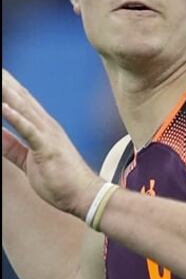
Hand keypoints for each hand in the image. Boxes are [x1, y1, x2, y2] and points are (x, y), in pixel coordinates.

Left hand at [2, 69, 102, 217]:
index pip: (21, 102)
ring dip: (7, 94)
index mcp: (43, 128)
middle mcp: (47, 126)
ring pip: (23, 110)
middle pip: (21, 99)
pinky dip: (16, 118)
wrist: (85, 196)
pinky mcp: (48, 150)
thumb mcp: (26, 160)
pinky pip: (29, 132)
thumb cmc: (59, 181)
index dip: (7, 87)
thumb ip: (10, 145)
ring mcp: (49, 136)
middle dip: (5, 82)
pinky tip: (4, 108)